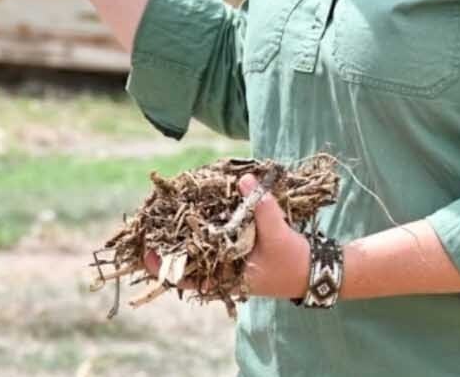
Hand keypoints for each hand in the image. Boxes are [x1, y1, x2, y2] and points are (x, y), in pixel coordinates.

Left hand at [141, 174, 310, 299]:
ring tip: (165, 218)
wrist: (313, 270)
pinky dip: (203, 232)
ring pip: (198, 254)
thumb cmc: (293, 259)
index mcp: (229, 279)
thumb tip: (243, 180)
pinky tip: (196, 215)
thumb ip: (261, 207)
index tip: (147, 251)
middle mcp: (224, 274)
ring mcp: (230, 265)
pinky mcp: (238, 254)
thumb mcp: (278, 234)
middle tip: (150, 227)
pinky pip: (213, 245)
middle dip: (169, 247)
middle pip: (187, 264)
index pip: (188, 278)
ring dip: (184, 239)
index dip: (164, 267)